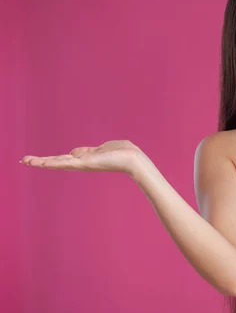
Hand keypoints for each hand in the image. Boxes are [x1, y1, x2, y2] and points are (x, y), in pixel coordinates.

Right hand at [19, 140, 142, 175]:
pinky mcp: (84, 163)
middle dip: (42, 161)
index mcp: (87, 158)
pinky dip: (51, 162)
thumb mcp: (103, 148)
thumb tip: (73, 152)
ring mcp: (82, 164)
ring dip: (41, 161)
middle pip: (58, 161)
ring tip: (26, 160)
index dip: (53, 158)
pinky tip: (39, 163)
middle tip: (25, 160)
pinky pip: (64, 162)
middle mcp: (82, 163)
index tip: (39, 160)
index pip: (67, 158)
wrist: (133, 160)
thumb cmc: (123, 153)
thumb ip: (89, 150)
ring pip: (58, 162)